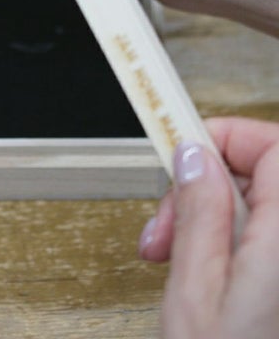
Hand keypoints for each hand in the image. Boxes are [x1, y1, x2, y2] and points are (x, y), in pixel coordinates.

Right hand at [138, 117, 278, 337]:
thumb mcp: (195, 291)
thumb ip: (200, 212)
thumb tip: (194, 155)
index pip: (273, 145)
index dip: (224, 138)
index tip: (179, 151)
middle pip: (266, 177)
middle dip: (206, 189)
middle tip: (163, 228)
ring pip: (264, 210)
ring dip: (214, 221)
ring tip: (171, 257)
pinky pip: (265, 242)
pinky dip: (232, 245)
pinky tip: (201, 273)